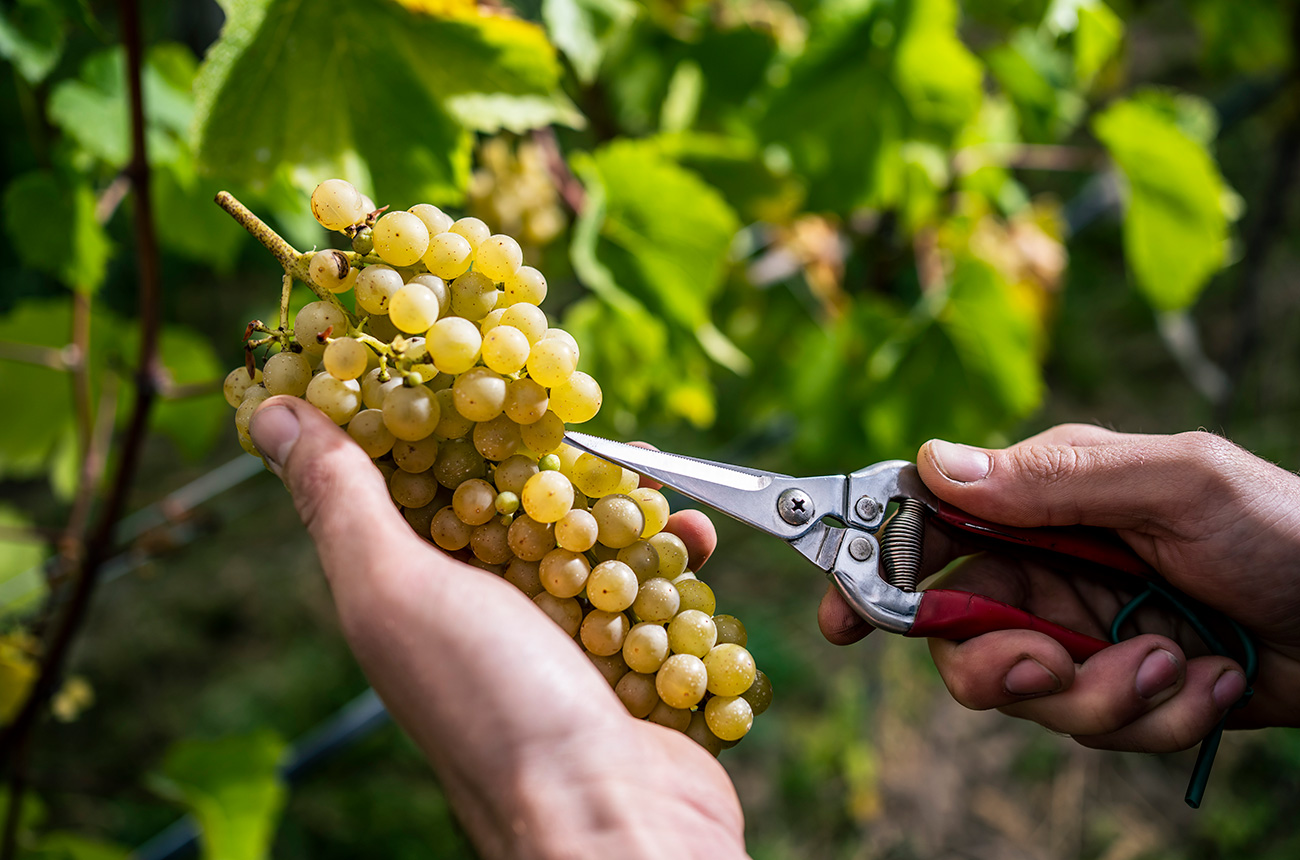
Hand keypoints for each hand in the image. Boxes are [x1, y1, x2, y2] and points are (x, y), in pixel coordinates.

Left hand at [250, 397, 746, 859]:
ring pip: (588, 542)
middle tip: (573, 408)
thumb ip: (339, 499)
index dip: (431, 415)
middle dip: (543, 452)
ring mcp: (560, 642)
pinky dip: (670, 561)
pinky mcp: (630, 664)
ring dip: (621, 504)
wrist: (612, 821)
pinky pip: (648, 591)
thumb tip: (265, 410)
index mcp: (415, 594)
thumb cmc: (493, 707)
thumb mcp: (394, 589)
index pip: (410, 482)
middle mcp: (483, 615)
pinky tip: (690, 540)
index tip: (464, 352)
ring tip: (647, 477)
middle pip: (509, 504)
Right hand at [819, 424, 1299, 752]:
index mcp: (1046, 501)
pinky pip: (1095, 729)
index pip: (930, 528)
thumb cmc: (1287, 531)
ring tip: (1178, 667)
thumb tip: (931, 466)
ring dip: (1103, 697)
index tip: (841, 618)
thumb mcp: (1175, 484)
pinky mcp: (1123, 689)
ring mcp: (1084, 633)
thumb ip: (1053, 481)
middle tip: (1047, 666)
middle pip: (959, 636)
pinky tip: (1212, 685)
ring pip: (1025, 694)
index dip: (874, 570)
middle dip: (999, 667)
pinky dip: (1154, 718)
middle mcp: (1050, 568)